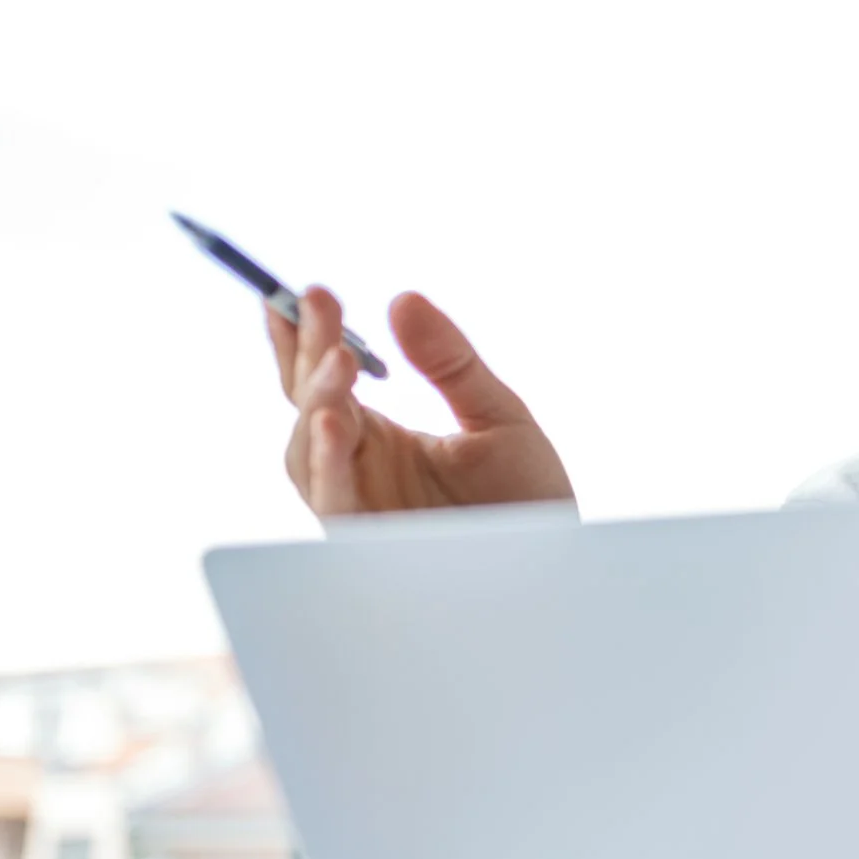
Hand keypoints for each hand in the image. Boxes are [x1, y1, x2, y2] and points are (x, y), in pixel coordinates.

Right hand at [272, 287, 574, 517]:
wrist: (559, 569)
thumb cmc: (526, 499)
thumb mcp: (497, 415)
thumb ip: (449, 360)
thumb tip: (403, 298)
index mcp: (379, 436)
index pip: (325, 378)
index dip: (303, 335)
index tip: (300, 288)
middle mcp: (357, 467)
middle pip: (308, 404)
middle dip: (308, 352)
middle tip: (316, 298)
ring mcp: (358, 504)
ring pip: (308, 450)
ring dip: (317, 400)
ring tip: (337, 358)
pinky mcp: (367, 542)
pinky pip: (334, 500)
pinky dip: (327, 461)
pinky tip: (334, 421)